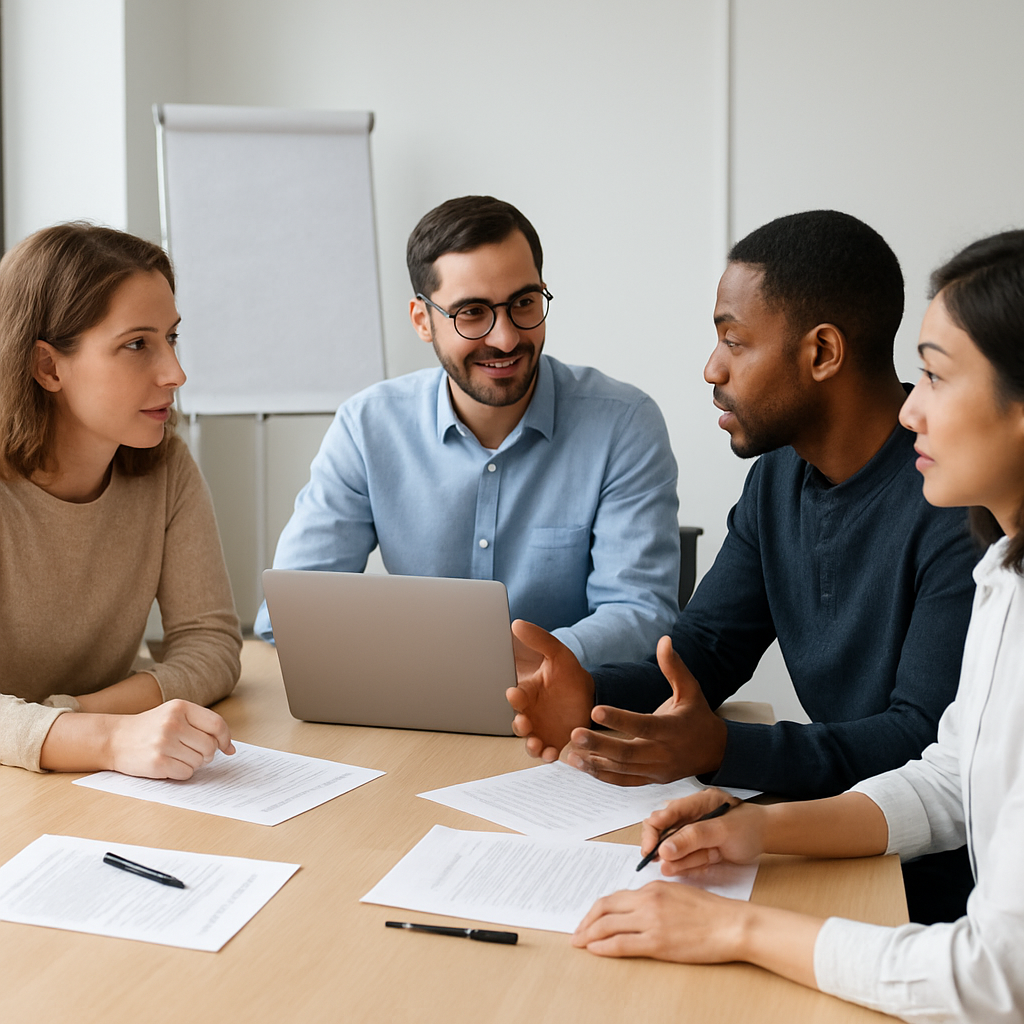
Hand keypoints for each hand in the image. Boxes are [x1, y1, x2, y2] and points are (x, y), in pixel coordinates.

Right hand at [107, 700, 233, 779]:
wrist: (114, 739)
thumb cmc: (150, 728)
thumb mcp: (174, 715)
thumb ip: (201, 725)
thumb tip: (230, 748)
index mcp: (180, 707)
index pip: (216, 724)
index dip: (225, 738)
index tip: (226, 748)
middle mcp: (173, 723)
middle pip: (210, 746)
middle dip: (207, 754)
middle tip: (193, 752)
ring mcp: (164, 743)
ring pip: (199, 761)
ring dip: (192, 763)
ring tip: (176, 756)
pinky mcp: (157, 762)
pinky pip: (186, 773)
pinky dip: (182, 772)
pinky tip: (169, 764)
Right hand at [506, 620, 594, 761]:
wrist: (589, 692)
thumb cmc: (568, 672)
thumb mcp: (557, 653)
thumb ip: (539, 640)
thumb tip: (518, 623)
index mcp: (527, 692)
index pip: (516, 696)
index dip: (514, 696)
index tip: (514, 693)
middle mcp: (530, 712)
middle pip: (518, 723)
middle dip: (519, 725)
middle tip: (523, 724)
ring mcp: (541, 728)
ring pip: (529, 741)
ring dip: (530, 745)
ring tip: (536, 745)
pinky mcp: (554, 740)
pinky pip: (547, 751)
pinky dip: (546, 755)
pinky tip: (552, 754)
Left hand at [564, 636, 726, 784]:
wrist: (715, 751)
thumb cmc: (697, 716)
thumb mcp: (690, 689)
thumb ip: (674, 667)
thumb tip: (664, 640)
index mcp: (673, 729)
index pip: (643, 725)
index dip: (620, 719)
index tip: (595, 710)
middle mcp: (664, 753)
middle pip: (628, 752)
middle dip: (599, 745)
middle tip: (574, 734)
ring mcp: (657, 770)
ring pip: (623, 770)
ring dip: (595, 763)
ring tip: (570, 754)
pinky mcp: (651, 780)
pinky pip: (624, 781)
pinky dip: (603, 776)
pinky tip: (582, 766)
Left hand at [572, 881, 747, 962]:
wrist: (731, 924)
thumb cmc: (711, 911)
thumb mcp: (678, 893)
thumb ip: (655, 899)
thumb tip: (636, 910)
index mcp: (652, 887)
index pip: (615, 897)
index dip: (597, 910)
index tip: (589, 919)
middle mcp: (647, 900)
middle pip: (604, 908)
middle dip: (586, 921)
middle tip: (577, 932)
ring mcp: (651, 921)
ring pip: (607, 925)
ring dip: (589, 935)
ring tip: (580, 943)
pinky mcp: (657, 942)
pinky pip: (620, 943)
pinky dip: (603, 947)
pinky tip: (596, 950)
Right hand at [640, 790, 762, 875]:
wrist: (770, 836)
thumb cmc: (749, 826)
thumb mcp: (722, 830)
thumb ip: (693, 838)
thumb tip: (663, 850)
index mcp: (696, 802)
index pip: (666, 813)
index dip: (653, 831)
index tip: (649, 850)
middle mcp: (692, 816)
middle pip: (665, 831)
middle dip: (660, 846)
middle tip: (656, 861)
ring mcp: (697, 833)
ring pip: (675, 848)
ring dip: (673, 859)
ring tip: (670, 868)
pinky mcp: (702, 849)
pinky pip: (687, 858)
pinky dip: (683, 865)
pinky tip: (681, 868)